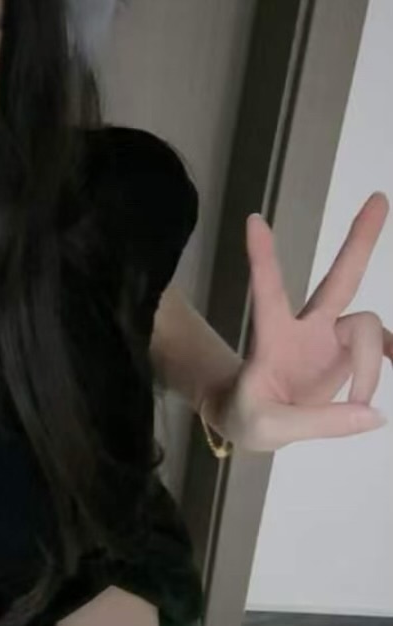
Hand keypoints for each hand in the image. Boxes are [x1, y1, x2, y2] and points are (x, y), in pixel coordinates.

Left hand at [217, 192, 391, 451]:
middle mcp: (306, 327)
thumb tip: (374, 414)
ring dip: (372, 365)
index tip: (253, 220)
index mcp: (273, 338)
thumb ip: (318, 423)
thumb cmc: (248, 415)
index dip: (262, 259)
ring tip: (362, 404)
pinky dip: (391, 358)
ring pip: (369, 327)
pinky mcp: (347, 354)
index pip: (267, 293)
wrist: (252, 421)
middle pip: (339, 279)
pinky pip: (384, 346)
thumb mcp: (267, 428)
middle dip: (360, 241)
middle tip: (380, 197)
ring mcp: (330, 338)